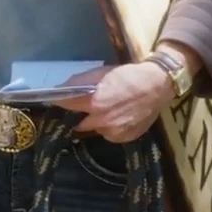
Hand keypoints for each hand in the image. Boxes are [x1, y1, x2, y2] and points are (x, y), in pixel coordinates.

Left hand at [51, 61, 174, 142]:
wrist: (158, 84)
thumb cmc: (127, 75)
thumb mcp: (100, 73)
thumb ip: (79, 82)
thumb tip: (59, 88)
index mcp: (94, 103)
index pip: (65, 106)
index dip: (58, 102)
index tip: (54, 101)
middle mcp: (102, 121)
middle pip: (78, 124)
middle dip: (79, 116)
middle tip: (85, 108)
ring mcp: (115, 132)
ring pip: (95, 130)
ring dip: (96, 122)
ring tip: (108, 110)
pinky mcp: (125, 138)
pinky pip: (110, 135)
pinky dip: (110, 128)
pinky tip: (119, 117)